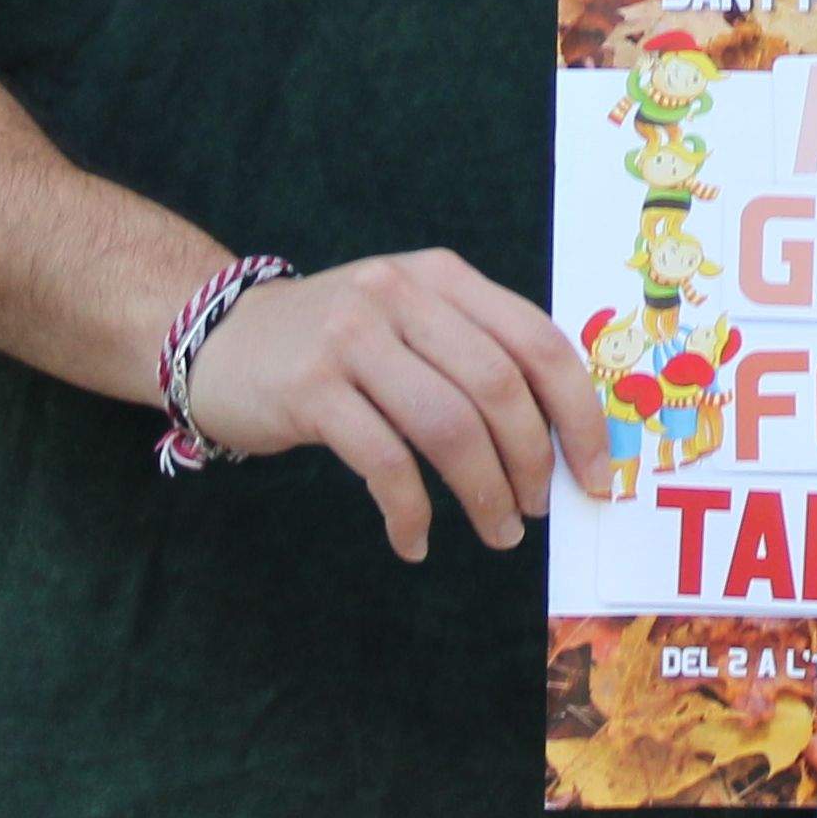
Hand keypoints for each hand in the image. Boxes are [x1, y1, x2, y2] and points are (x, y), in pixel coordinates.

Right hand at [174, 248, 624, 563]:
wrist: (219, 340)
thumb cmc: (337, 344)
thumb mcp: (410, 320)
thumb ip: (477, 356)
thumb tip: (559, 443)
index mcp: (443, 277)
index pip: (538, 342)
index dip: (579, 415)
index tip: (597, 475)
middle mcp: (402, 294)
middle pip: (499, 388)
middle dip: (532, 463)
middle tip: (536, 513)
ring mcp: (352, 337)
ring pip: (449, 427)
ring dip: (483, 493)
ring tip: (495, 532)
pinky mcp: (310, 387)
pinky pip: (384, 462)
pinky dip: (409, 512)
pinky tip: (414, 540)